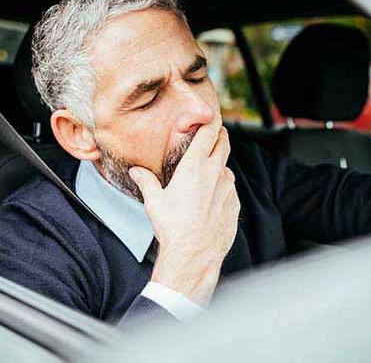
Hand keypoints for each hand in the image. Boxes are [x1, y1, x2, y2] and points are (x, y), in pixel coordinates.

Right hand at [128, 118, 239, 305]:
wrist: (194, 253)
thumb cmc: (173, 227)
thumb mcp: (154, 201)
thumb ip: (146, 181)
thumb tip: (136, 171)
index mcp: (194, 166)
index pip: (209, 132)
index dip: (211, 121)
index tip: (210, 116)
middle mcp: (214, 173)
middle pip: (223, 143)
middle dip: (219, 135)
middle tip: (213, 134)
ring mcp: (227, 188)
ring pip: (227, 168)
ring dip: (219, 166)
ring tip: (207, 174)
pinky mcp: (234, 204)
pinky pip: (230, 189)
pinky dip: (223, 188)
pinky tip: (211, 199)